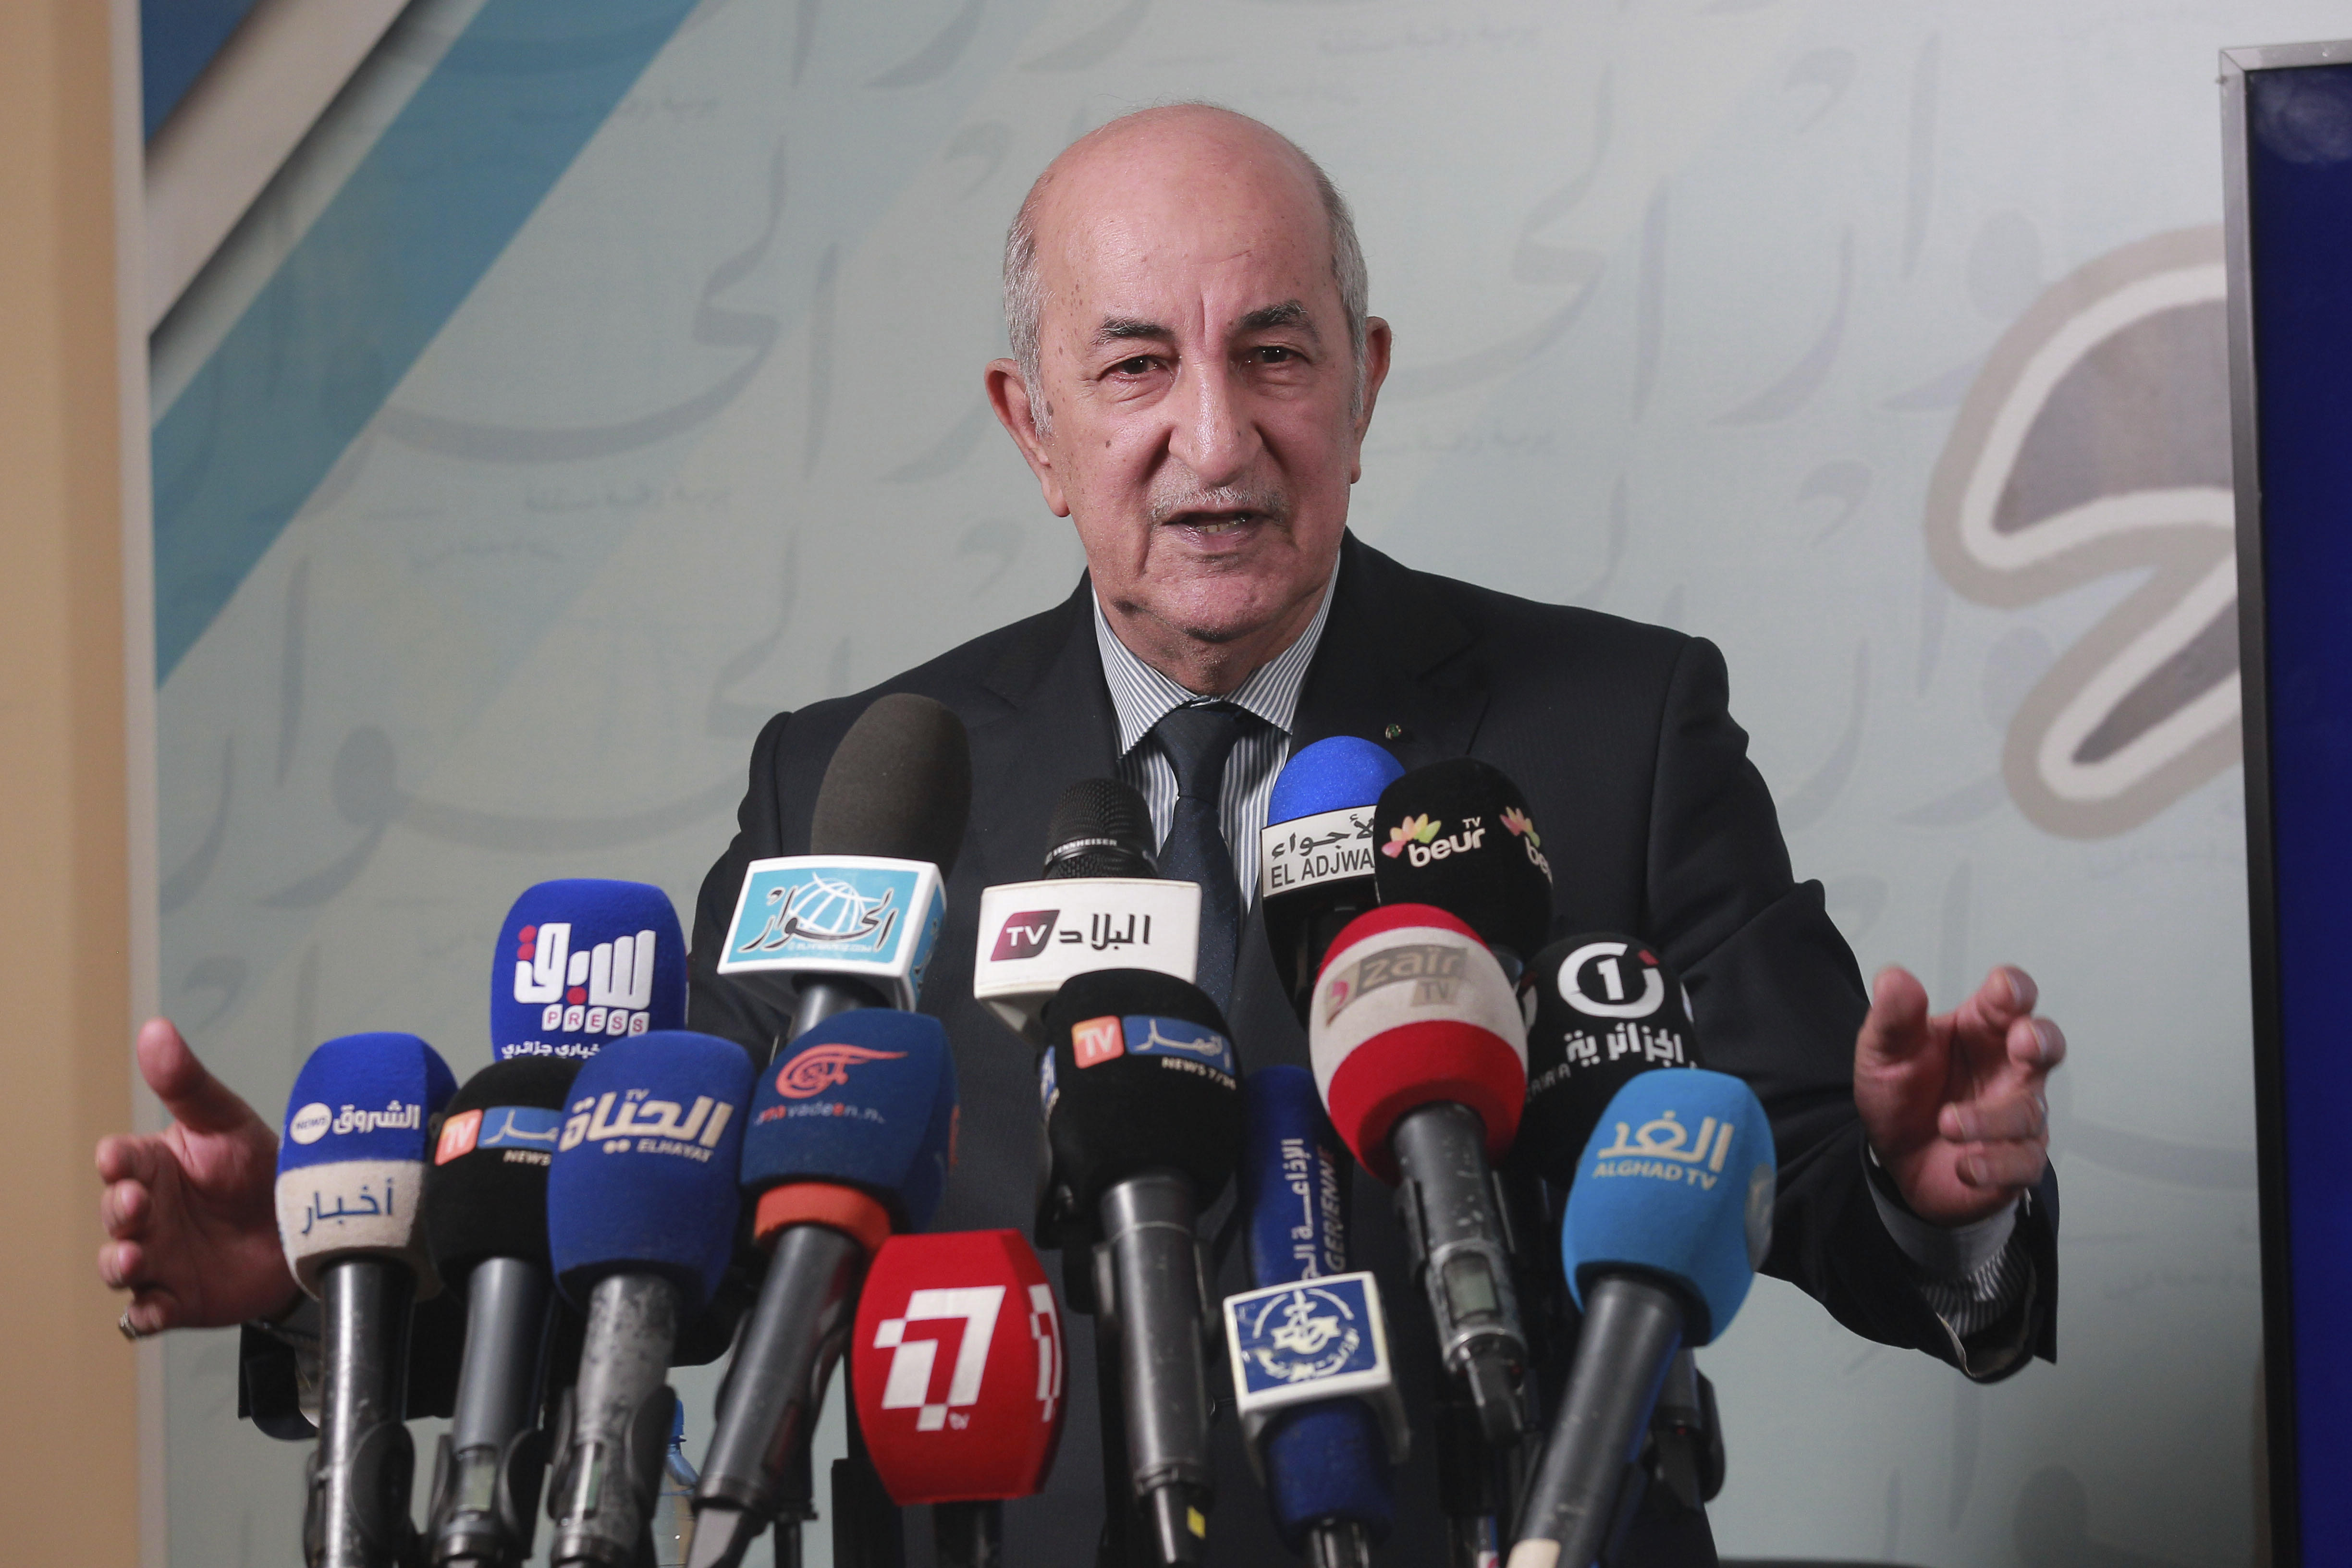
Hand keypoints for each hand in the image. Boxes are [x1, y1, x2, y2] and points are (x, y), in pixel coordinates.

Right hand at [96, 1019, 298, 1332]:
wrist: (305, 1226)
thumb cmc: (258, 1168)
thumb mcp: (227, 1121)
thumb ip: (189, 1084)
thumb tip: (156, 1030)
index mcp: (154, 1167)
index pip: (121, 1161)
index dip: (117, 1161)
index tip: (119, 1158)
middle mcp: (148, 1214)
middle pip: (115, 1214)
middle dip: (119, 1210)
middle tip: (135, 1204)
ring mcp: (160, 1258)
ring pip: (121, 1265)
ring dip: (121, 1263)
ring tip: (134, 1257)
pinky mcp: (178, 1298)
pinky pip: (150, 1312)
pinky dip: (147, 1314)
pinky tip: (153, 1309)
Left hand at [1852, 965, 2064, 1228]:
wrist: (1895, 1158)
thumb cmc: (1901, 1094)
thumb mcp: (1883, 1053)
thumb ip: (1892, 1018)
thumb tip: (1893, 977)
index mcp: (1980, 1028)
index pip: (2009, 998)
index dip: (2012, 989)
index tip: (2003, 989)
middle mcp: (2008, 1066)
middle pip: (2045, 1045)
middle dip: (2041, 1040)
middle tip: (2024, 1042)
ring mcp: (2016, 1112)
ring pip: (2028, 1111)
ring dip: (1990, 1119)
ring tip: (1947, 1124)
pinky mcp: (2017, 1159)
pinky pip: (2024, 1162)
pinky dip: (1996, 1164)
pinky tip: (1966, 1166)